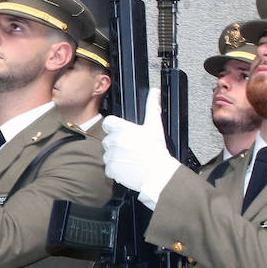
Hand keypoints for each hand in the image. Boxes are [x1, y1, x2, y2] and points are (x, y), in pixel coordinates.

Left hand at [101, 88, 180, 208]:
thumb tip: (155, 92)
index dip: (113, 127)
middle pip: (108, 140)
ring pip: (108, 155)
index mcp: (123, 129)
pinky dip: (116, 170)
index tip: (120, 132)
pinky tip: (127, 168)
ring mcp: (112, 156)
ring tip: (130, 159)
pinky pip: (108, 169)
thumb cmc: (157, 152)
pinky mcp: (112, 169)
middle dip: (116, 144)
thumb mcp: (155, 126)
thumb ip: (152, 107)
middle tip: (129, 149)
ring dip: (115, 157)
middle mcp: (115, 141)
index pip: (108, 122)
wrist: (158, 175)